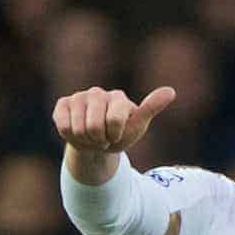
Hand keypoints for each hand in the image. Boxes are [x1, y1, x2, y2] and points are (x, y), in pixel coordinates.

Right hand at [53, 86, 175, 152]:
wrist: (97, 143)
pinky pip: (63, 125)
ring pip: (78, 128)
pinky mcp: (62, 104)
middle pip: (93, 127)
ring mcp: (79, 97)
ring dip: (85, 139)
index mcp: (118, 97)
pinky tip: (76, 130)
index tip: (117, 134)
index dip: (114, 135)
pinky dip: (70, 135)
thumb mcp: (137, 126)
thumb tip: (171, 91)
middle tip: (102, 137)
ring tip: (91, 135)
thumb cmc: (120, 134)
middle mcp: (97, 93)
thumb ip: (151, 108)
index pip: (114, 121)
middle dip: (98, 139)